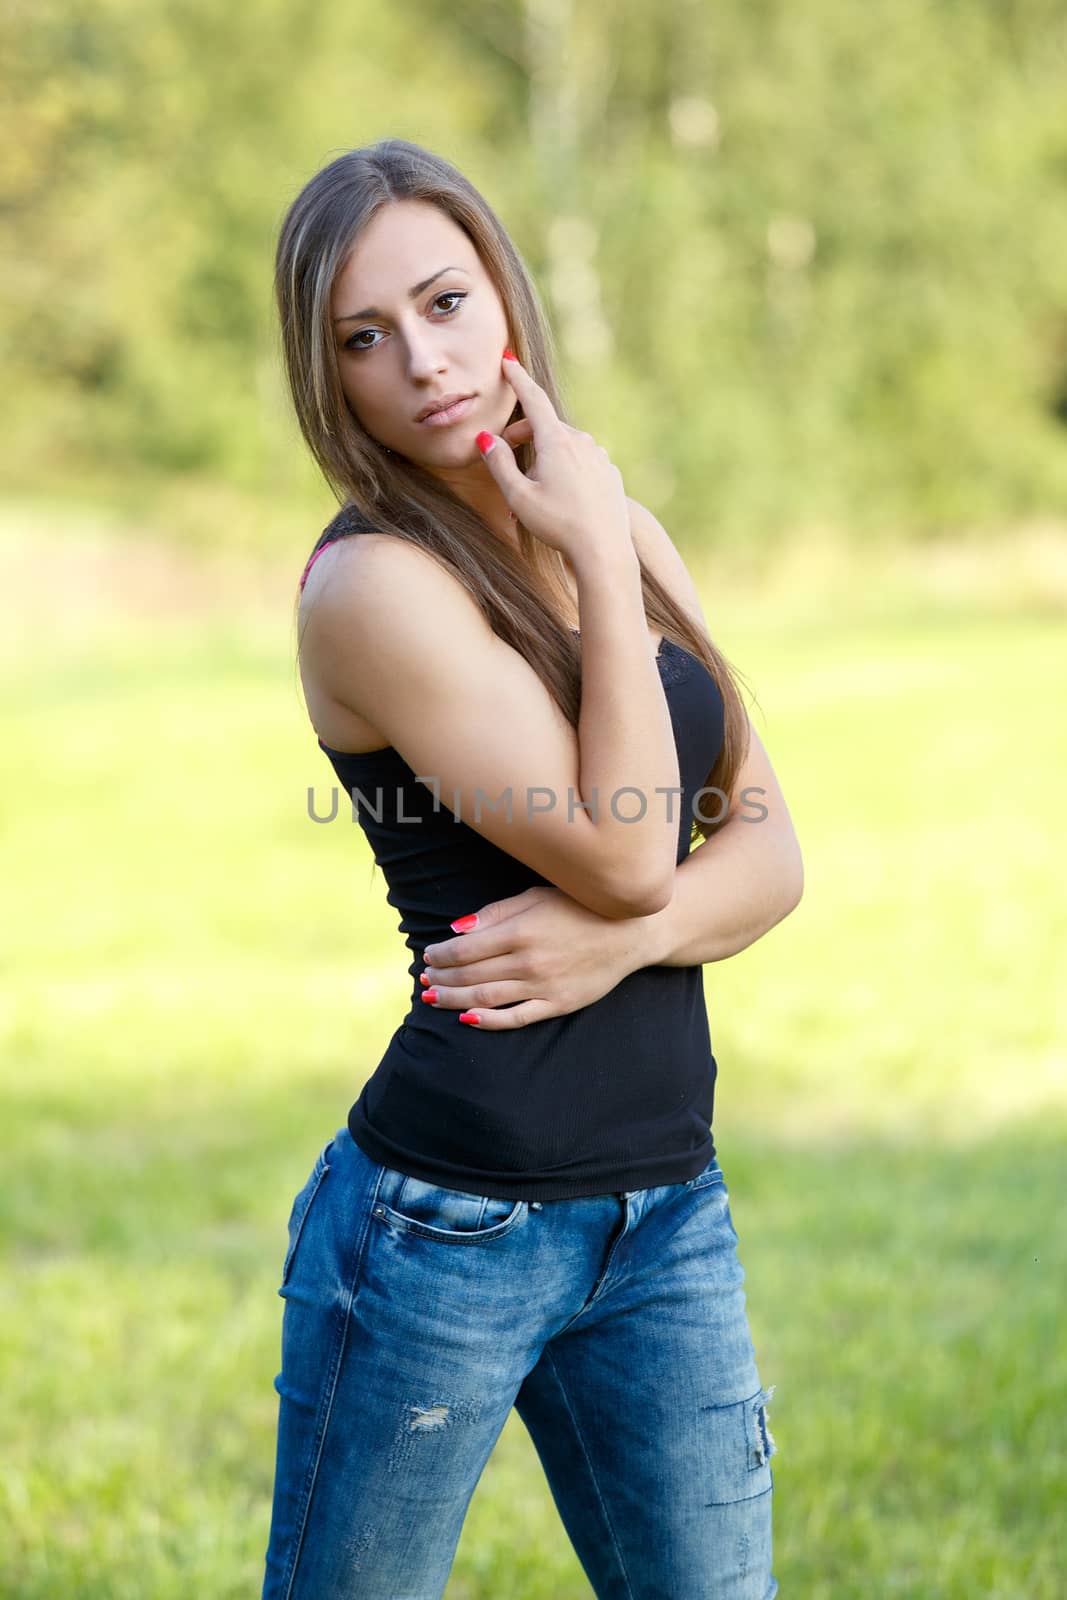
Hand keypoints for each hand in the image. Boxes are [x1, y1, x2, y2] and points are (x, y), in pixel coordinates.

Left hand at [418, 885, 657, 1028]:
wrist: (631, 931)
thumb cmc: (580, 907)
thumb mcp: (537, 896)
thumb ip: (495, 913)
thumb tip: (456, 930)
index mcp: (521, 931)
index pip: (465, 950)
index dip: (440, 955)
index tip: (428, 955)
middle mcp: (529, 961)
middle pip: (470, 976)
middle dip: (442, 977)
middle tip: (425, 978)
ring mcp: (543, 986)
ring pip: (485, 999)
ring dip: (454, 998)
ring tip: (434, 997)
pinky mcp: (557, 1004)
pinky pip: (515, 1018)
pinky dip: (487, 1020)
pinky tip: (467, 1017)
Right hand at [475, 353, 630, 562]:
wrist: (605, 551)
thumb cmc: (559, 525)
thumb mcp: (519, 496)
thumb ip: (500, 464)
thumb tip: (486, 439)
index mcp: (557, 441)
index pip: (533, 399)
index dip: (518, 378)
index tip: (508, 359)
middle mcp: (582, 442)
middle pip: (546, 427)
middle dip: (524, 437)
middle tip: (506, 458)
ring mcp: (599, 457)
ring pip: (564, 447)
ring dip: (544, 459)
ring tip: (532, 494)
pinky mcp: (609, 474)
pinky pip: (581, 464)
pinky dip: (565, 472)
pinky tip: (559, 500)